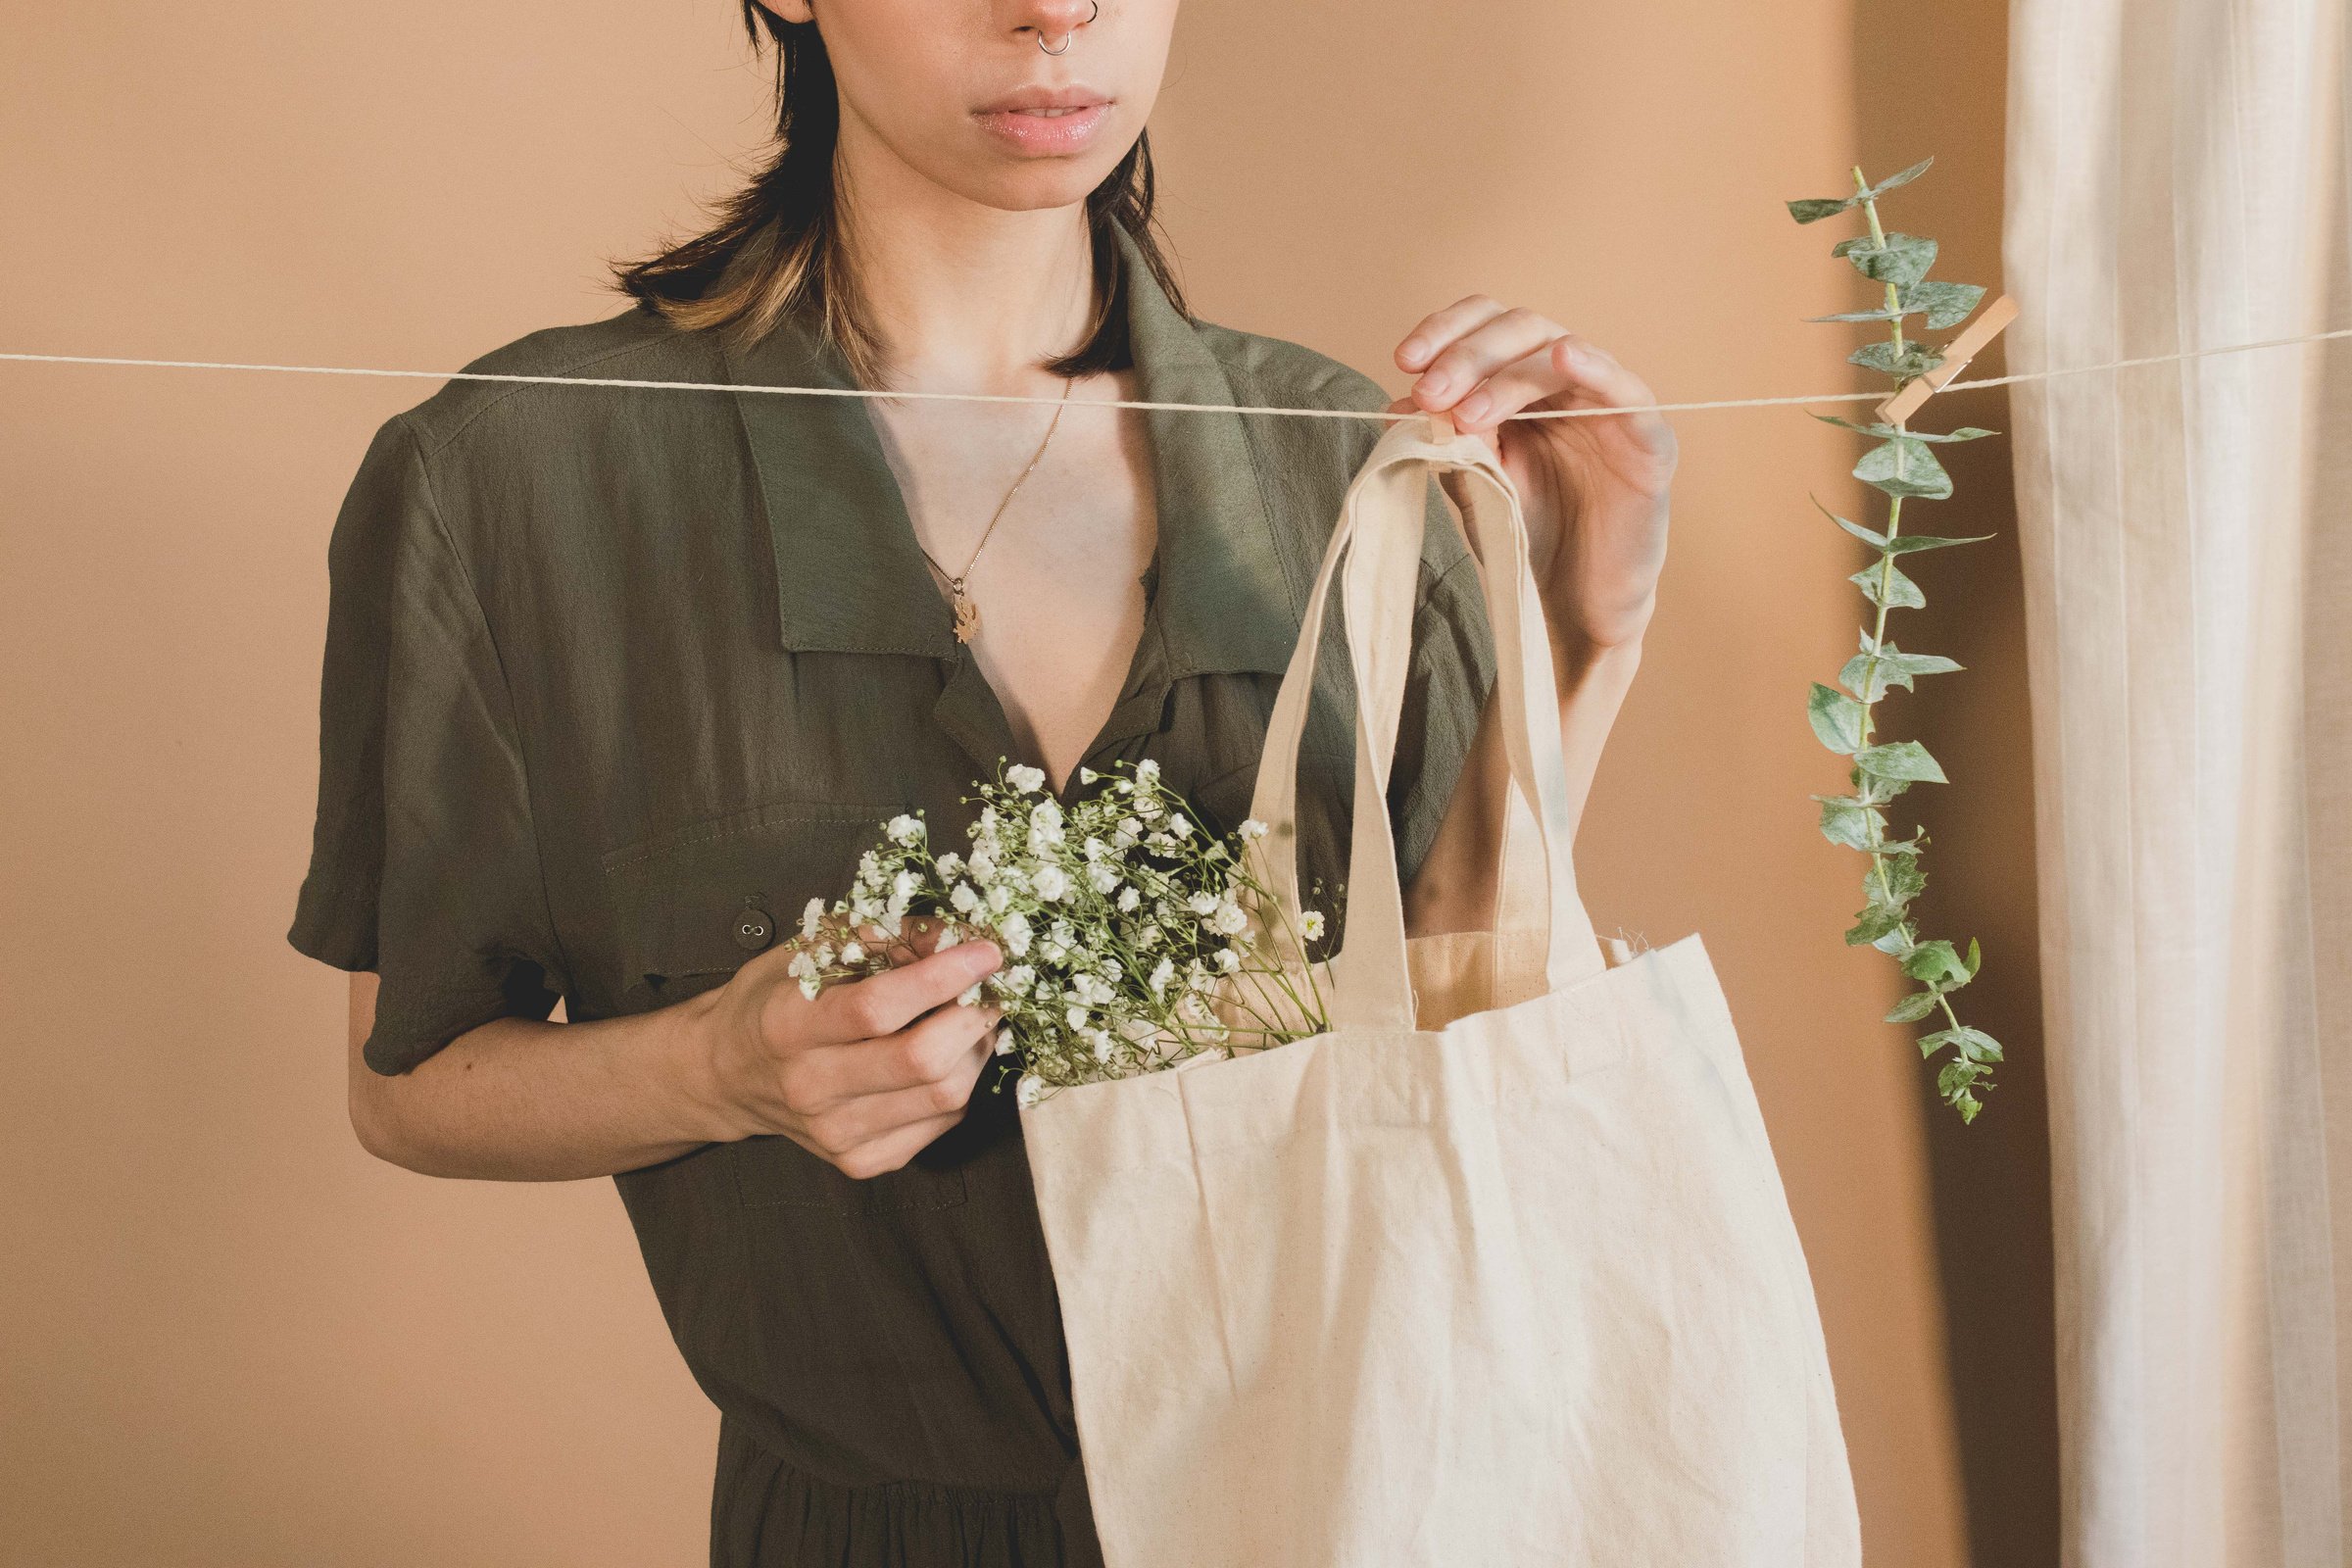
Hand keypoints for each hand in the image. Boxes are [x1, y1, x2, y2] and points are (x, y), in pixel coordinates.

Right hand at [692, 919, 1005, 1178]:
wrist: (727, 1076)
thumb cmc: (772, 1002)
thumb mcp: (807, 951)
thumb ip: (878, 937)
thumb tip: (953, 936)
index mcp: (787, 1027)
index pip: (877, 1008)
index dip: (941, 977)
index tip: (984, 953)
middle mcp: (810, 1088)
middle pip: (921, 1061)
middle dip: (972, 1015)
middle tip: (986, 987)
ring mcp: (837, 1134)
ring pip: (945, 1095)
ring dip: (975, 1048)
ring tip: (967, 1018)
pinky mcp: (863, 1161)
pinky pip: (943, 1122)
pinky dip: (961, 1081)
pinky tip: (947, 1056)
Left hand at [1389, 298, 1677, 653]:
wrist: (1573, 604)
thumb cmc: (1524, 537)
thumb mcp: (1472, 481)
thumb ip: (1444, 440)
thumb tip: (1397, 403)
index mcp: (1521, 383)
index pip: (1485, 325)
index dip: (1446, 331)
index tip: (1405, 360)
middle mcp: (1566, 382)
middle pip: (1519, 329)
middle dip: (1467, 356)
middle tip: (1430, 391)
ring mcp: (1608, 406)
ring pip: (1561, 352)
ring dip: (1508, 375)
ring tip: (1469, 412)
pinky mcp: (1647, 440)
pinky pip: (1626, 390)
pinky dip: (1595, 367)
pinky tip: (1563, 357)